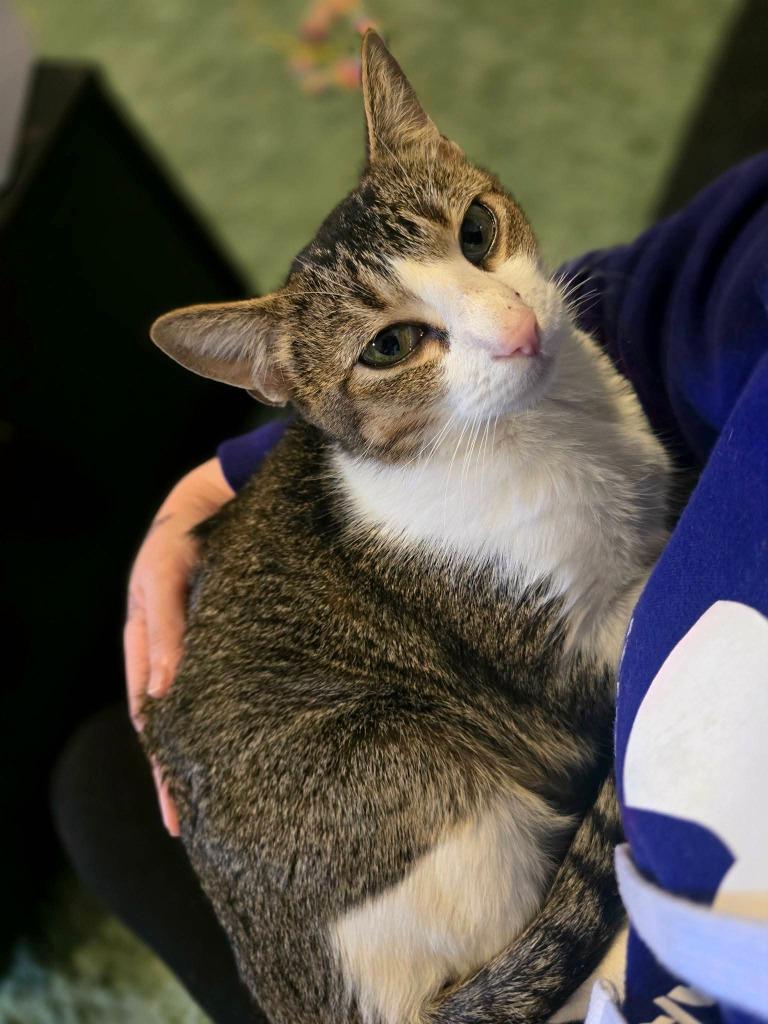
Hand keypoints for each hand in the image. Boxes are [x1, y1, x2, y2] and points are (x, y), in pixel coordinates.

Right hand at [124, 457, 234, 833]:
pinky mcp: (235, 633)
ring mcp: (205, 642)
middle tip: (190, 828)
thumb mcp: (166, 568)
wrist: (228, 489)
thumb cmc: (193, 527)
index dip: (163, 762)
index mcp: (151, 636)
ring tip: (216, 806)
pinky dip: (229, 716)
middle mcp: (175, 647)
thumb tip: (160, 692)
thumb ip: (165, 625)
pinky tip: (248, 745)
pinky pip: (228, 681)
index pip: (153, 714)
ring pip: (201, 709)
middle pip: (173, 724)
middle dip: (179, 775)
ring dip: (205, 754)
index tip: (176, 808)